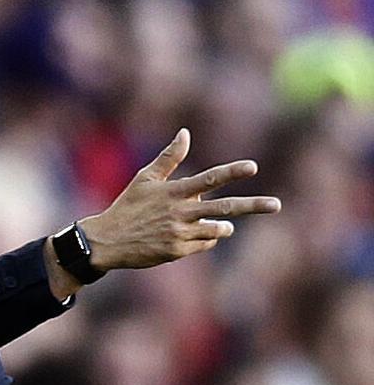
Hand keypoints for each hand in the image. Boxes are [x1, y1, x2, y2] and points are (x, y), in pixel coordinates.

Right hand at [79, 128, 280, 270]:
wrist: (107, 242)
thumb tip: (185, 132)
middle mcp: (179, 212)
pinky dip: (206, 238)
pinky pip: (204, 243)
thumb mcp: (145, 179)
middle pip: (224, 208)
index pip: (208, 179)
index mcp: (173, 192)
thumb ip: (169, 158)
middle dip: (253, 206)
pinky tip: (196, 235)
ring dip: (224, 226)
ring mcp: (179, 233)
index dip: (231, 172)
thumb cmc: (128, 206)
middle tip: (276, 205)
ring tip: (225, 225)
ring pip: (217, 229)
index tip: (252, 167)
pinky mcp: (177, 251)